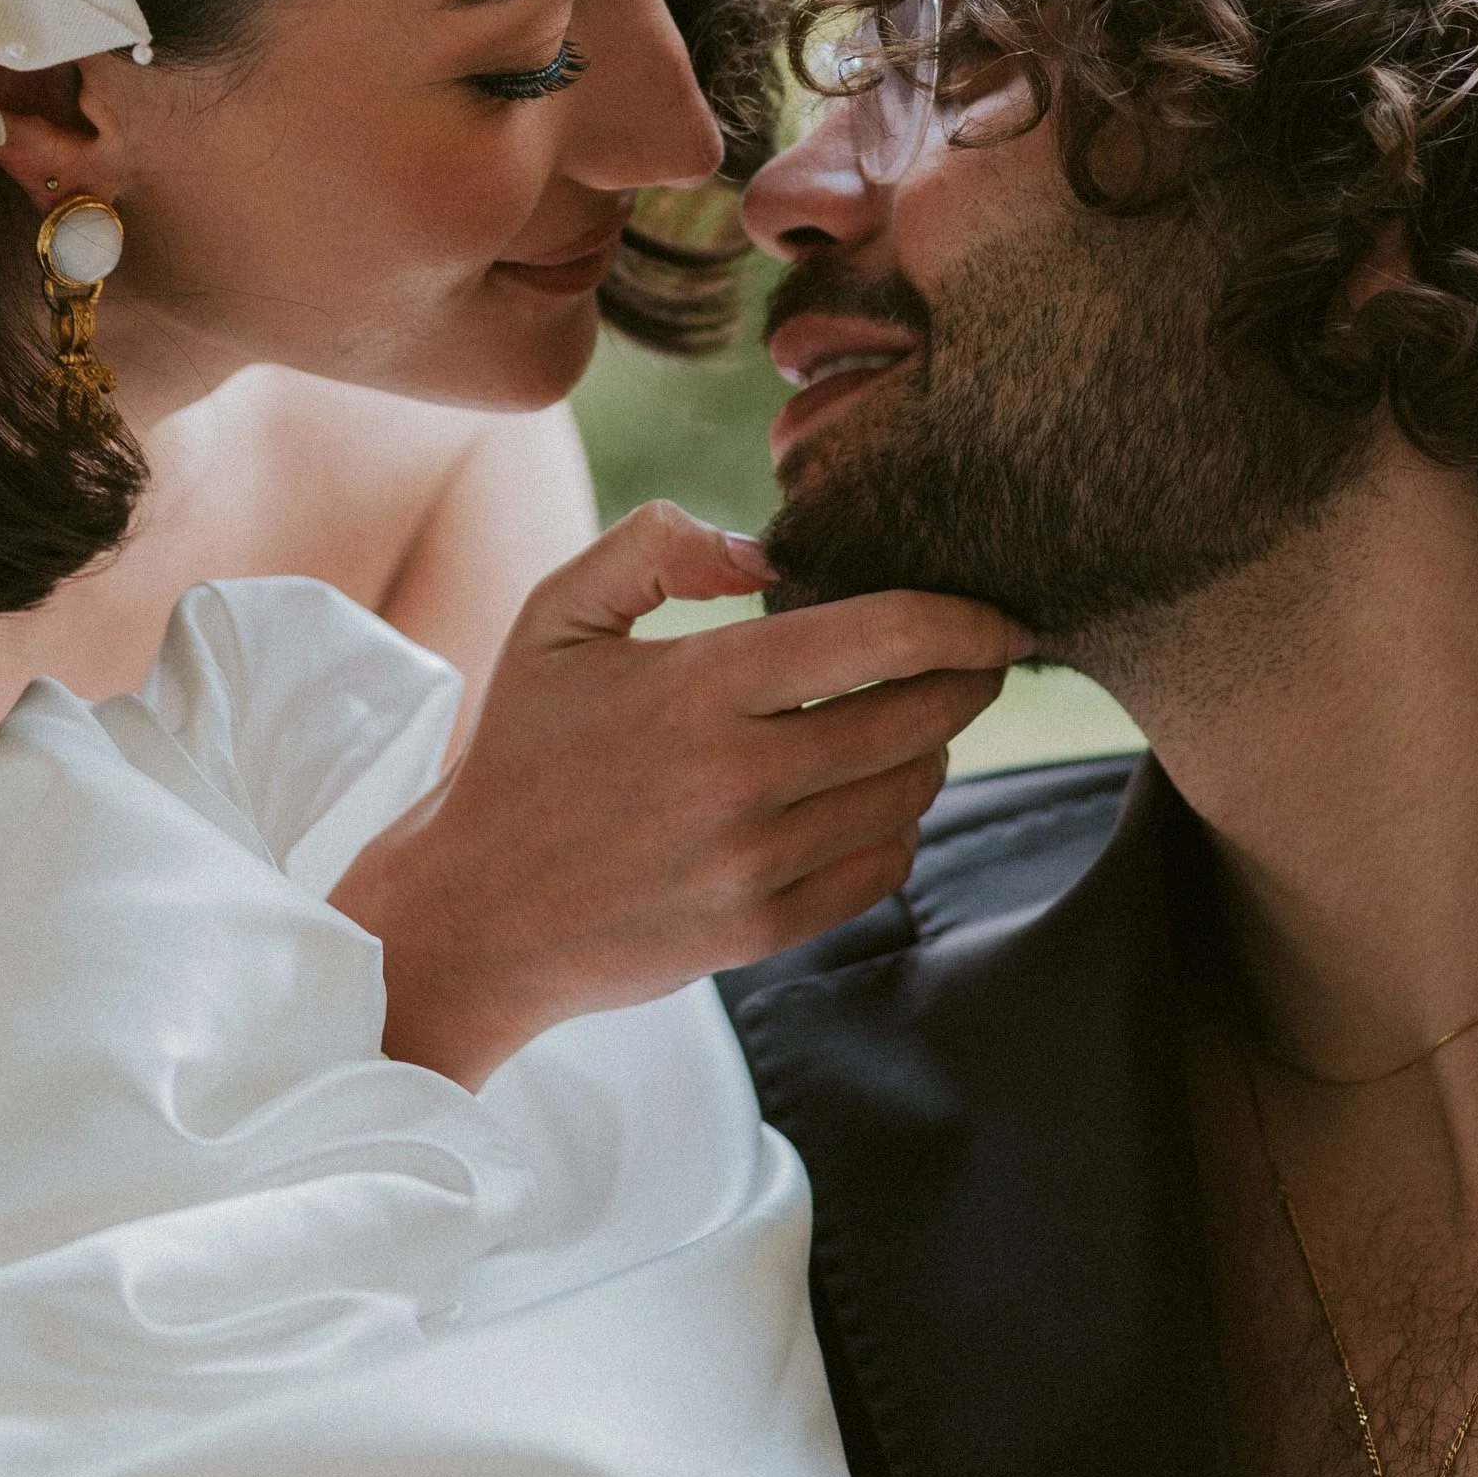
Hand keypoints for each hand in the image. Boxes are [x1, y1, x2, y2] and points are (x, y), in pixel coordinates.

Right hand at [335, 499, 1028, 1083]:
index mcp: (698, 687)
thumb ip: (654, 546)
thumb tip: (766, 549)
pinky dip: (900, 825)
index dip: (963, 621)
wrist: (476, 912)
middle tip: (986, 660)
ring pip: (908, 792)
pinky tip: (876, 795)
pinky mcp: (761, 930)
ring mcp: (754, 863)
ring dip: (935, 749)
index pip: (879, 638)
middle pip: (916, 717)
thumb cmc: (522, 748)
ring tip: (920, 721)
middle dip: (971, 681)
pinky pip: (882, 866)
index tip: (1001, 616)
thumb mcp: (556, 615)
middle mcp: (737, 778)